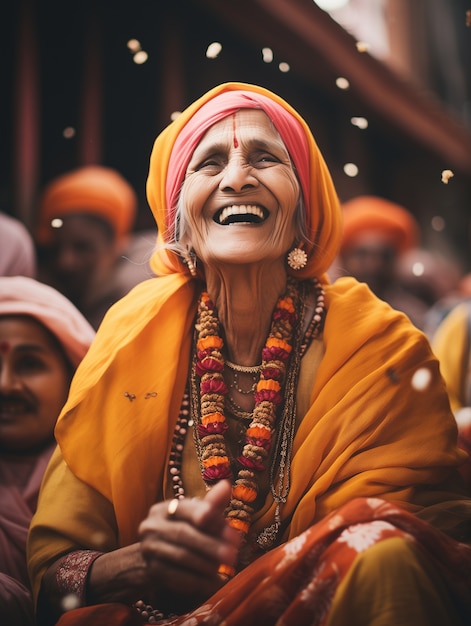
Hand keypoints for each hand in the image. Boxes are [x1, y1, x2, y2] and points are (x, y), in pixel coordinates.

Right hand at [138, 480, 240, 603]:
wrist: (152, 558)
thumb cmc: (182, 531)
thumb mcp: (196, 517)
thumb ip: (211, 504)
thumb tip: (226, 484)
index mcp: (164, 508)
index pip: (184, 507)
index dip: (206, 515)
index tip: (227, 528)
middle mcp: (152, 525)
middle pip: (183, 533)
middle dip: (211, 545)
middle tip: (233, 555)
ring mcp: (148, 548)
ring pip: (180, 556)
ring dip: (207, 564)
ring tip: (226, 569)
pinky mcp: (150, 571)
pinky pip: (176, 577)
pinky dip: (198, 581)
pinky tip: (214, 583)